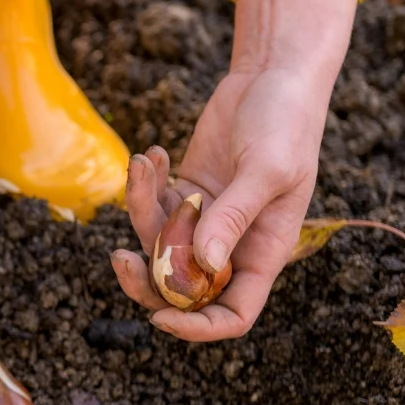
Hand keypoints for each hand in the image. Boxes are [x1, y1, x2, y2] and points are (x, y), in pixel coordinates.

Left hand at [111, 0, 364, 340]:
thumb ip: (234, 215)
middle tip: (119, 257)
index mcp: (263, 253)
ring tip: (144, 164)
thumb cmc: (285, 122)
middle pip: (181, 290)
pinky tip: (151, 154)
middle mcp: (232, 245)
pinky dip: (144, 186)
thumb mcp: (266, 168)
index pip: (232, 314)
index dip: (197, 327)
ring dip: (140, 210)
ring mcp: (204, 220)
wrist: (273, 77)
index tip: (160, 318)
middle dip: (146, 280)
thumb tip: (203, 263)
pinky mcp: (184, 194)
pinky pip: (152, 207)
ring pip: (157, 244)